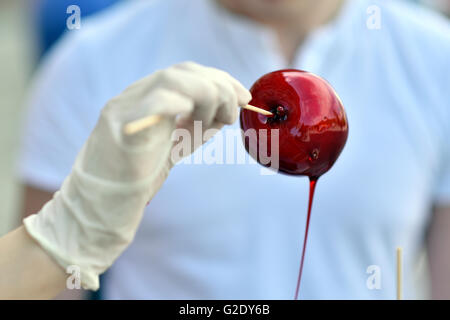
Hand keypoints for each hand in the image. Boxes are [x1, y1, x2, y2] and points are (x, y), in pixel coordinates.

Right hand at [23, 62, 250, 289]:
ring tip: (214, 123)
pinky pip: (153, 104)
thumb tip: (227, 111)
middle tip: (233, 113)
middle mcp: (134, 96)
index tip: (243, 98)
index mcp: (148, 97)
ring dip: (207, 97)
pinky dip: (181, 105)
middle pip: (183, 71)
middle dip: (219, 87)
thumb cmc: (138, 177)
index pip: (188, 72)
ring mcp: (124, 108)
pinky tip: (196, 121)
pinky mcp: (119, 128)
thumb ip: (197, 126)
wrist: (102, 206)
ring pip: (172, 80)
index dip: (220, 80)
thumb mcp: (175, 145)